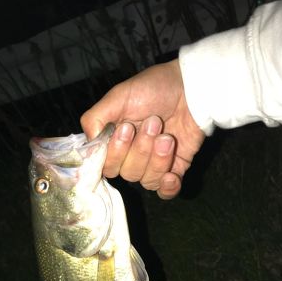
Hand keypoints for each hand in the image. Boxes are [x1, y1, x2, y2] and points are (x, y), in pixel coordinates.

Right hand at [81, 60, 204, 198]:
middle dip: (141, 149)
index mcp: (114, 142)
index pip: (105, 165)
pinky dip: (167, 187)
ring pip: (146, 180)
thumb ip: (95, 118)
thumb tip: (89, 145)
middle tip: (154, 122)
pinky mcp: (174, 170)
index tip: (126, 129)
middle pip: (127, 173)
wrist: (192, 87)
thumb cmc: (153, 88)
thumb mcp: (118, 96)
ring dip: (158, 158)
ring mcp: (153, 165)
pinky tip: (171, 175)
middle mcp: (131, 157)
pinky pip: (165, 192)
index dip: (115, 153)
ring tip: (167, 135)